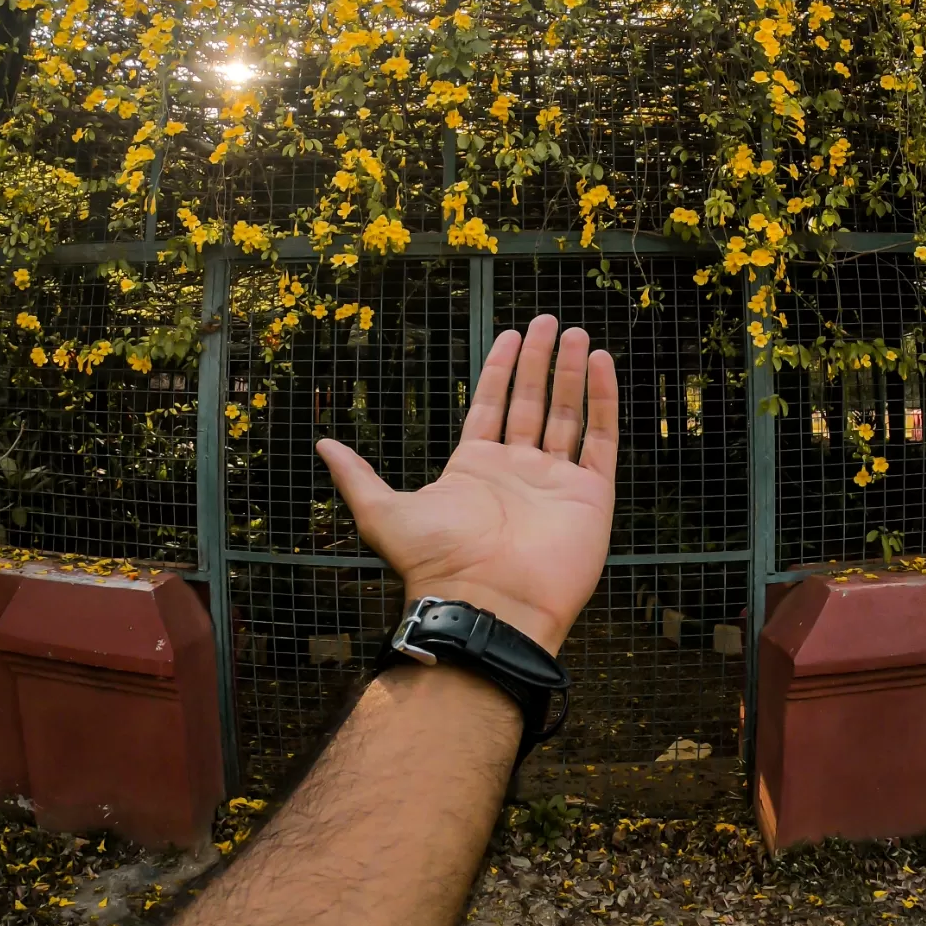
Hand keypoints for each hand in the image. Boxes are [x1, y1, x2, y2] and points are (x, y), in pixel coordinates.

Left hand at [316, 315, 617, 654]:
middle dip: (538, 361)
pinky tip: (600, 364)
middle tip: (546, 321)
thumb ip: (357, 476)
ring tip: (578, 333)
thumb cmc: (436, 561)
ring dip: (572, 373)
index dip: (500, 370)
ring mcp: (556, 482)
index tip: (508, 335)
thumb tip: (322, 445)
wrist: (487, 603)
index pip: (491, 406)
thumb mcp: (383, 512)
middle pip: (531, 402)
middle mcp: (518, 470)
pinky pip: (600, 439)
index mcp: (475, 469)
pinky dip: (603, 400)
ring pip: (568, 414)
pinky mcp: (591, 495)